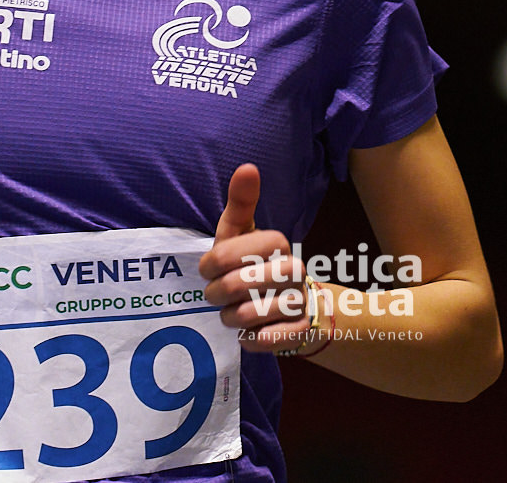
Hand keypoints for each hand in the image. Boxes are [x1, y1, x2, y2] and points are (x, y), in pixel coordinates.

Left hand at [198, 164, 320, 353]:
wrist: (289, 305)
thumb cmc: (253, 264)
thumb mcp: (241, 233)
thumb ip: (241, 203)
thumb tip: (248, 167)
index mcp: (277, 243)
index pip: (236, 252)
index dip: (215, 262)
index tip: (208, 269)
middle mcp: (294, 269)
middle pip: (241, 284)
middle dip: (219, 293)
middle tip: (215, 295)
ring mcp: (299, 301)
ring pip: (252, 314)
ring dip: (233, 317)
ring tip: (232, 313)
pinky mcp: (298, 331)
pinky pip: (266, 339)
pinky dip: (250, 338)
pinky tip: (248, 332)